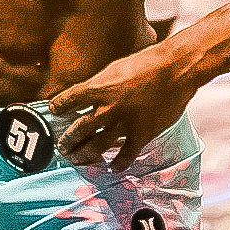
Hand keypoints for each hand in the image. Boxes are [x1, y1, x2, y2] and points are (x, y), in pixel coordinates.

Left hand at [49, 44, 194, 171]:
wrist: (175, 70)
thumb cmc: (149, 62)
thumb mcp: (117, 67)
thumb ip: (103, 83)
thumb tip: (93, 91)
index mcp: (98, 88)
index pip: (69, 99)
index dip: (59, 106)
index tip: (54, 110)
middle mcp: (106, 109)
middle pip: (78, 129)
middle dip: (67, 140)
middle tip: (62, 146)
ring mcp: (123, 124)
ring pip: (96, 146)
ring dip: (84, 155)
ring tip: (77, 159)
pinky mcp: (141, 135)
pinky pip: (126, 155)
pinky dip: (118, 163)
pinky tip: (113, 168)